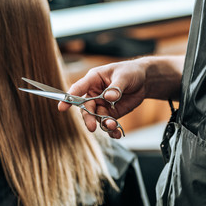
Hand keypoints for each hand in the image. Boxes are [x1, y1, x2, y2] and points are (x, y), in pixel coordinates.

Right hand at [58, 56, 183, 138]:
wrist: (144, 80)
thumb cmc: (130, 72)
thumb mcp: (124, 76)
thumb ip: (116, 87)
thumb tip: (109, 97)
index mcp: (93, 80)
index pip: (78, 89)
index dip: (69, 98)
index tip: (62, 107)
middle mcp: (94, 94)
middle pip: (86, 108)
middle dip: (88, 118)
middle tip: (92, 127)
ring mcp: (102, 105)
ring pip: (97, 118)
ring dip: (103, 124)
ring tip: (114, 127)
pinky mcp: (111, 113)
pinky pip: (107, 123)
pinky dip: (112, 130)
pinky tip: (117, 134)